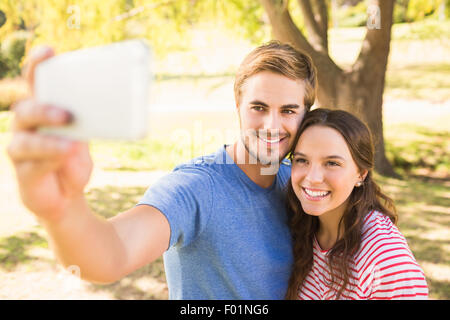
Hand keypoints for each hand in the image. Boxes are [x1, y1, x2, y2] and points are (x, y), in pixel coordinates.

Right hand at [7, 46, 92, 220]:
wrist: (67, 194)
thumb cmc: (74, 159)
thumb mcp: (86, 138)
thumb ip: (89, 124)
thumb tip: (105, 112)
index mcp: (42, 109)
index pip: (35, 83)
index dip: (38, 66)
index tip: (49, 52)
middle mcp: (26, 126)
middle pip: (26, 109)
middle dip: (45, 109)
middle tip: (67, 114)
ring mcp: (21, 149)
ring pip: (25, 139)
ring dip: (48, 140)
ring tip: (71, 144)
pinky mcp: (24, 172)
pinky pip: (32, 164)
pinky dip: (50, 160)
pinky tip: (64, 158)